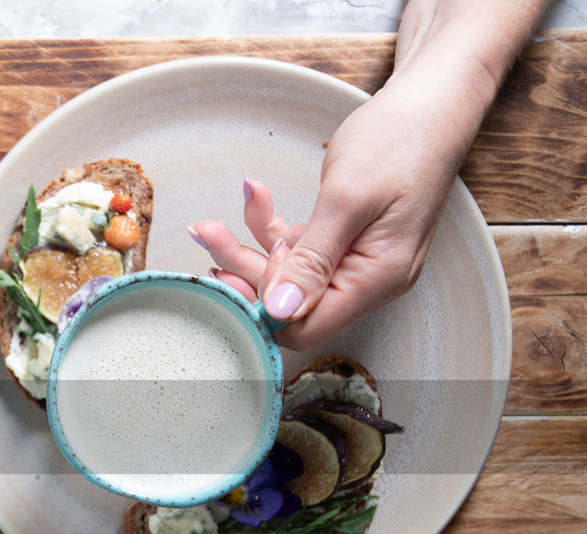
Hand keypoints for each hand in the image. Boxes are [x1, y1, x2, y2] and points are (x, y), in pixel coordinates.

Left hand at [189, 85, 466, 349]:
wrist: (429, 103)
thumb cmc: (400, 141)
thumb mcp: (347, 199)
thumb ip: (312, 259)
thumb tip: (281, 311)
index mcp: (376, 279)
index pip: (306, 326)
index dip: (261, 309)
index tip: (225, 277)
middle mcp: (366, 279)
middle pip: (288, 301)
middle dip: (242, 271)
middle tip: (206, 237)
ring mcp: (353, 260)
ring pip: (284, 272)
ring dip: (246, 244)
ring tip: (210, 221)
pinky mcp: (341, 240)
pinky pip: (294, 246)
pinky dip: (268, 224)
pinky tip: (253, 192)